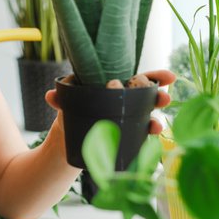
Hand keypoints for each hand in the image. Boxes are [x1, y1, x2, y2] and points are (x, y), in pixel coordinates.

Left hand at [44, 69, 174, 134]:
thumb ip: (61, 99)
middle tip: (164, 99)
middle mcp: (125, 102)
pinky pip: (139, 138)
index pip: (138, 78)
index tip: (168, 76)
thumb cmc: (70, 113)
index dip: (155, 76)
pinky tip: (149, 142)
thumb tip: (50, 96)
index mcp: (114, 87)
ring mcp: (127, 121)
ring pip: (147, 118)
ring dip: (154, 121)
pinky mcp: (125, 139)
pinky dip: (145, 140)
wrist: (66, 140)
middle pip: (147, 97)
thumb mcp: (66, 104)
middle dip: (158, 97)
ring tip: (155, 125)